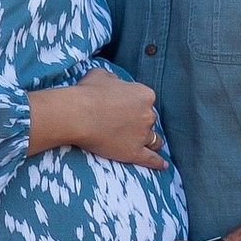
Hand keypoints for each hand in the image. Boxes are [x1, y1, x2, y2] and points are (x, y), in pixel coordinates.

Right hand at [26, 69, 164, 166]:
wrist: (78, 114)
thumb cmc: (88, 93)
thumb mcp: (102, 74)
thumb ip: (115, 79)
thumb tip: (116, 82)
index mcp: (144, 94)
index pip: (145, 100)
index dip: (135, 104)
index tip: (125, 107)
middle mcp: (148, 114)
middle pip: (149, 119)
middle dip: (141, 121)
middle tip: (126, 124)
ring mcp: (143, 134)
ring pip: (153, 139)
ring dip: (152, 140)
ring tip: (150, 144)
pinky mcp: (135, 152)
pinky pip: (151, 159)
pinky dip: (158, 162)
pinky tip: (163, 165)